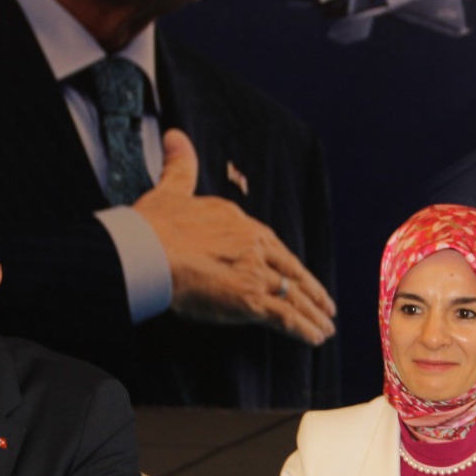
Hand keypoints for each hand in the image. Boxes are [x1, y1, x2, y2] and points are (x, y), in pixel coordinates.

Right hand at [133, 129, 336, 344]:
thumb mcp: (172, 189)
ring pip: (294, 297)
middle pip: (291, 272)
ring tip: (326, 328)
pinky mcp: (250, 301)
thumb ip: (181, 167)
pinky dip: (304, 329)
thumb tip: (176, 137)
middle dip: (312, 291)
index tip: (299, 275)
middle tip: (327, 306)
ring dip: (313, 315)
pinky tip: (316, 338)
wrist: (149, 250)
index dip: (289, 265)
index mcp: (240, 223)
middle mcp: (255, 247)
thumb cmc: (155, 224)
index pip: (274, 247)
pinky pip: (286, 317)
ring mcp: (255, 274)